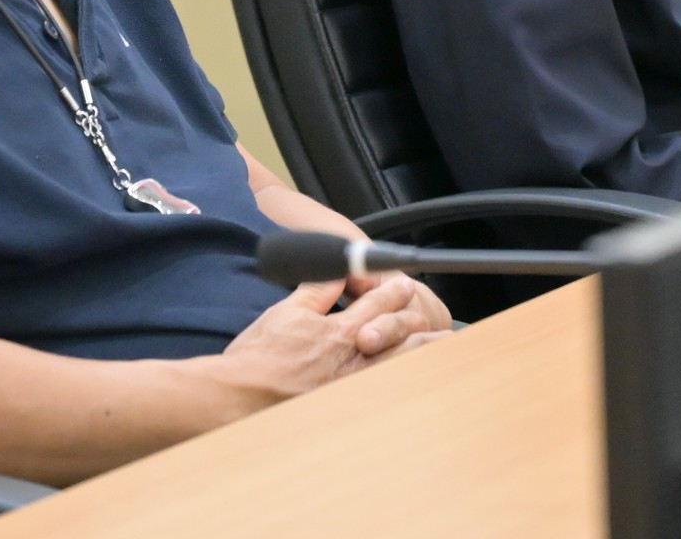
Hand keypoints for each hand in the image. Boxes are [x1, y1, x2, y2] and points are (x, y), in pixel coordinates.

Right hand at [209, 276, 447, 418]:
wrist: (239, 396)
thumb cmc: (257, 357)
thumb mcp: (286, 312)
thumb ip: (317, 291)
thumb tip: (339, 271)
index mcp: (338, 332)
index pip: (374, 305)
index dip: (393, 293)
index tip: (407, 286)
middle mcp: (350, 360)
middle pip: (395, 339)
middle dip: (418, 328)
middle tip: (441, 325)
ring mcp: (350, 387)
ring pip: (394, 368)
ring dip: (418, 357)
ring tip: (440, 352)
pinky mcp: (343, 409)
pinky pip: (380, 396)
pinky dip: (398, 387)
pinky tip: (411, 388)